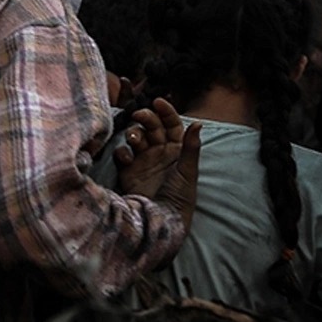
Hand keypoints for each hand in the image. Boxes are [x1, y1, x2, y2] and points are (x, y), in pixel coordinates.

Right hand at [114, 98, 202, 228]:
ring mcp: (143, 161)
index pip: (172, 125)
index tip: (158, 102)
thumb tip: (198, 123)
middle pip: (152, 127)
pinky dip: (123, 152)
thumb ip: (191, 147)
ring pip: (136, 137)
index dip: (166, 112)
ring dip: (134, 133)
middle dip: (146, 118)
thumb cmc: (179, 197)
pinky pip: (123, 154)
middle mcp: (160, 153)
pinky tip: (126, 159)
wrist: (160, 220)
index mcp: (177, 150)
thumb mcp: (188, 172)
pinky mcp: (128, 171)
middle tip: (139, 115)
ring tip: (133, 139)